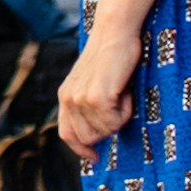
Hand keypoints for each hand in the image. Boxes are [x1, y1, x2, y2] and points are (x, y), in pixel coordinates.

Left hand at [58, 28, 138, 152]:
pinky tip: (124, 91)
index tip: (95, 157)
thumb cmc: (111, 56)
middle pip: (89, 137)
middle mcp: (68, 99)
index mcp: (65, 96)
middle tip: (119, 104)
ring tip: (121, 93)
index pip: (67, 134)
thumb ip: (89, 103)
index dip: (81, 149)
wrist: (114, 32)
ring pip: (105, 131)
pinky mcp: (96, 97)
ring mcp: (80, 99)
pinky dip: (125, 110)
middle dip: (109, 127)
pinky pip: (116, 121)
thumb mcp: (93, 82)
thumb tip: (97, 135)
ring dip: (119, 117)